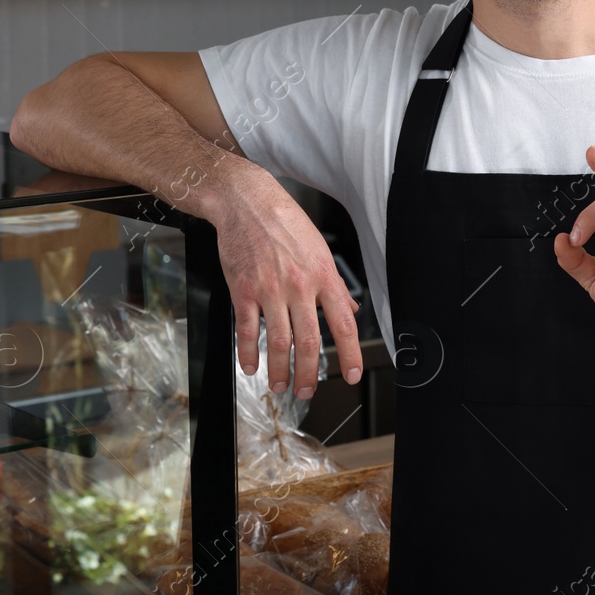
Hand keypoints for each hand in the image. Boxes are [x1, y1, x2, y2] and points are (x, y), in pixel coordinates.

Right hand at [216, 168, 361, 397]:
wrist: (246, 202)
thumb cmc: (285, 223)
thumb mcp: (320, 250)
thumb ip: (334, 286)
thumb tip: (351, 309)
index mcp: (323, 276)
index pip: (342, 323)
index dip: (350, 353)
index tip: (351, 374)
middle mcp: (299, 286)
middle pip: (310, 341)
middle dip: (310, 373)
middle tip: (308, 391)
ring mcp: (270, 290)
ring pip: (279, 341)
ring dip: (280, 370)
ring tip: (281, 385)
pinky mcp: (243, 290)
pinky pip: (247, 330)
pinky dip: (249, 353)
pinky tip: (251, 367)